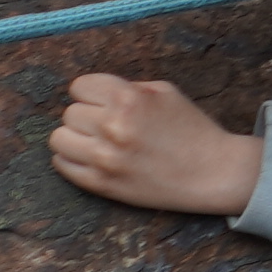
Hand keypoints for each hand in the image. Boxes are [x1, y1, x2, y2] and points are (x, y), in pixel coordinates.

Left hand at [51, 72, 262, 217]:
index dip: (92, 93)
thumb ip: (128, 89)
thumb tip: (95, 93)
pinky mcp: (100, 184)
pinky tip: (93, 158)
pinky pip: (63, 165)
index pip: (80, 86)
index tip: (103, 101)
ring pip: (59, 139)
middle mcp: (112, 127)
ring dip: (76, 138)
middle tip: (107, 125)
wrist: (212, 172)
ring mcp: (104, 158)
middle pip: (70, 113)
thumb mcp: (166, 93)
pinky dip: (73, 160)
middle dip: (88, 116)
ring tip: (96, 142)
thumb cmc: (192, 129)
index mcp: (129, 99)